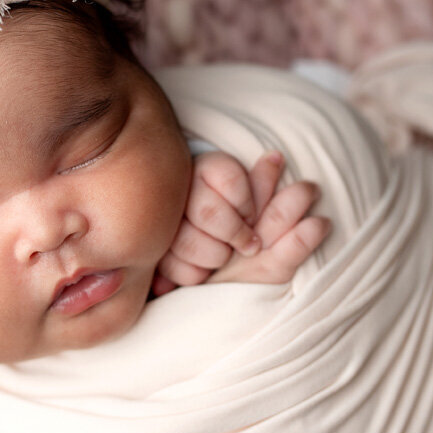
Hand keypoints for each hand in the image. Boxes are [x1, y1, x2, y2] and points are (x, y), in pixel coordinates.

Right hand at [153, 151, 328, 293]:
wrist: (209, 254)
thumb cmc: (237, 219)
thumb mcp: (255, 201)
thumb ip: (265, 185)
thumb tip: (277, 158)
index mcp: (207, 168)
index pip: (231, 181)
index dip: (247, 206)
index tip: (253, 217)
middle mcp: (180, 188)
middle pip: (210, 213)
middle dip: (235, 234)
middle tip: (249, 246)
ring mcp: (162, 221)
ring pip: (189, 241)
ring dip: (216, 255)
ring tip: (226, 255)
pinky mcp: (154, 252)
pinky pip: (175, 267)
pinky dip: (195, 274)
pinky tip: (205, 270)